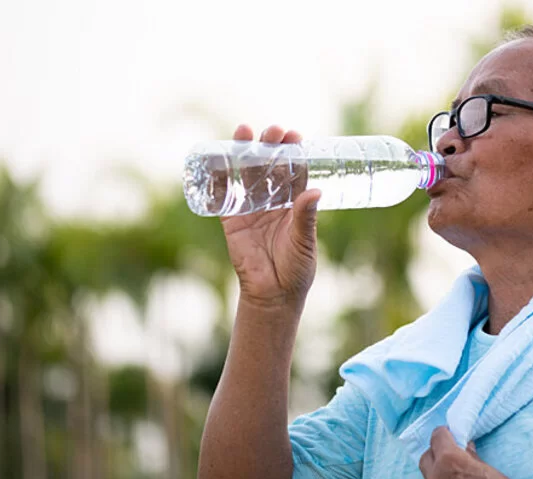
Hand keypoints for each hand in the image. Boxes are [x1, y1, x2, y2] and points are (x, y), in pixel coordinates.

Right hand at [220, 124, 321, 307]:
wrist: (273, 295)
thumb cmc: (296, 269)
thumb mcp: (305, 241)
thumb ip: (307, 217)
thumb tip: (315, 191)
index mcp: (294, 204)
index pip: (294, 172)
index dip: (293, 153)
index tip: (294, 135)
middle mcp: (273, 202)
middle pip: (270, 168)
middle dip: (270, 147)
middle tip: (273, 130)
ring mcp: (251, 209)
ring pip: (247, 175)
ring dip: (245, 153)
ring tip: (245, 132)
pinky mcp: (232, 221)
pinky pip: (224, 196)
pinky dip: (219, 178)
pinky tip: (217, 158)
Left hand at [419, 427, 529, 478]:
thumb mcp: (493, 475)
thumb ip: (473, 458)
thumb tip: (466, 448)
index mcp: (450, 460)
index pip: (437, 436)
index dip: (446, 435)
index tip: (452, 437)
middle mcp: (435, 476)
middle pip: (427, 456)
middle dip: (438, 455)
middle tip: (453, 460)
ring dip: (436, 476)